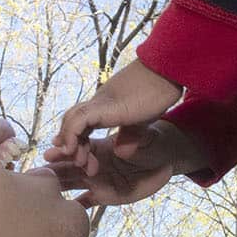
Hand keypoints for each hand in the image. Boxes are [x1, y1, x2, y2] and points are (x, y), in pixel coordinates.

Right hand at [42, 121, 203, 206]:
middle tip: (35, 174)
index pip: (77, 146)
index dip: (66, 149)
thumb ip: (134, 140)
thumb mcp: (147, 138)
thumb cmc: (152, 145)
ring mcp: (95, 180)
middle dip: (52, 169)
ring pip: (70, 184)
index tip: (57, 152)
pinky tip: (60, 218)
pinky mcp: (102, 195)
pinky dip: (73, 210)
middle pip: (66, 166)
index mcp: (99, 146)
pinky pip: (83, 203)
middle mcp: (92, 163)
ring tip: (38, 195)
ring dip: (55, 188)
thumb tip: (121, 146)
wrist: (162, 162)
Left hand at [51, 60, 182, 159]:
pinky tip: (71, 150)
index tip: (81, 158)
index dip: (76, 139)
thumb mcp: (142, 120)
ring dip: (69, 143)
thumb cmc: (159, 92)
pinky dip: (70, 135)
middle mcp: (99, 101)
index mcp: (106, 105)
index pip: (80, 121)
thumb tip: (120, 152)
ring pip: (71, 119)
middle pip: (71, 119)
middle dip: (69, 142)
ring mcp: (100, 101)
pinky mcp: (104, 104)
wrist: (167, 72)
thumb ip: (130, 135)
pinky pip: (78, 119)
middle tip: (78, 163)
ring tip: (78, 162)